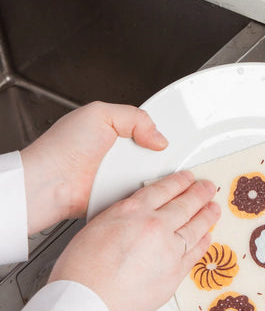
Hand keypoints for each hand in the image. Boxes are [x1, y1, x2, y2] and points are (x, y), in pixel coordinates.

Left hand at [20, 101, 167, 234]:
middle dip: (158, 155)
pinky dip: (147, 190)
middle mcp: (118, 153)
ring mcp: (121, 175)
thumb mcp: (100, 114)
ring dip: (154, 174)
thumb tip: (158, 136)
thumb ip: (134, 117)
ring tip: (149, 171)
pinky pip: (144, 192)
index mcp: (114, 130)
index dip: (158, 132)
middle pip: (153, 153)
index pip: (147, 129)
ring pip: (152, 174)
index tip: (166, 139)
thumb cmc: (63, 149)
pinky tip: (144, 185)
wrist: (52, 184)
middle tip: (156, 155)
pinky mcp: (122, 195)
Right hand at [49, 171, 219, 310]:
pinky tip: (207, 237)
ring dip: (208, 216)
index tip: (187, 179)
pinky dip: (204, 243)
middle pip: (185, 205)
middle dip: (200, 194)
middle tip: (207, 188)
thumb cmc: (82, 270)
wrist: (86, 302)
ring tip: (214, 209)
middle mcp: (154, 227)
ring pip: (196, 227)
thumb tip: (139, 218)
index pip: (163, 189)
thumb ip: (124, 218)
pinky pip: (195, 253)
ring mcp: (168, 250)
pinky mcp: (175, 273)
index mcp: (132, 212)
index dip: (180, 182)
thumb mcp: (97, 227)